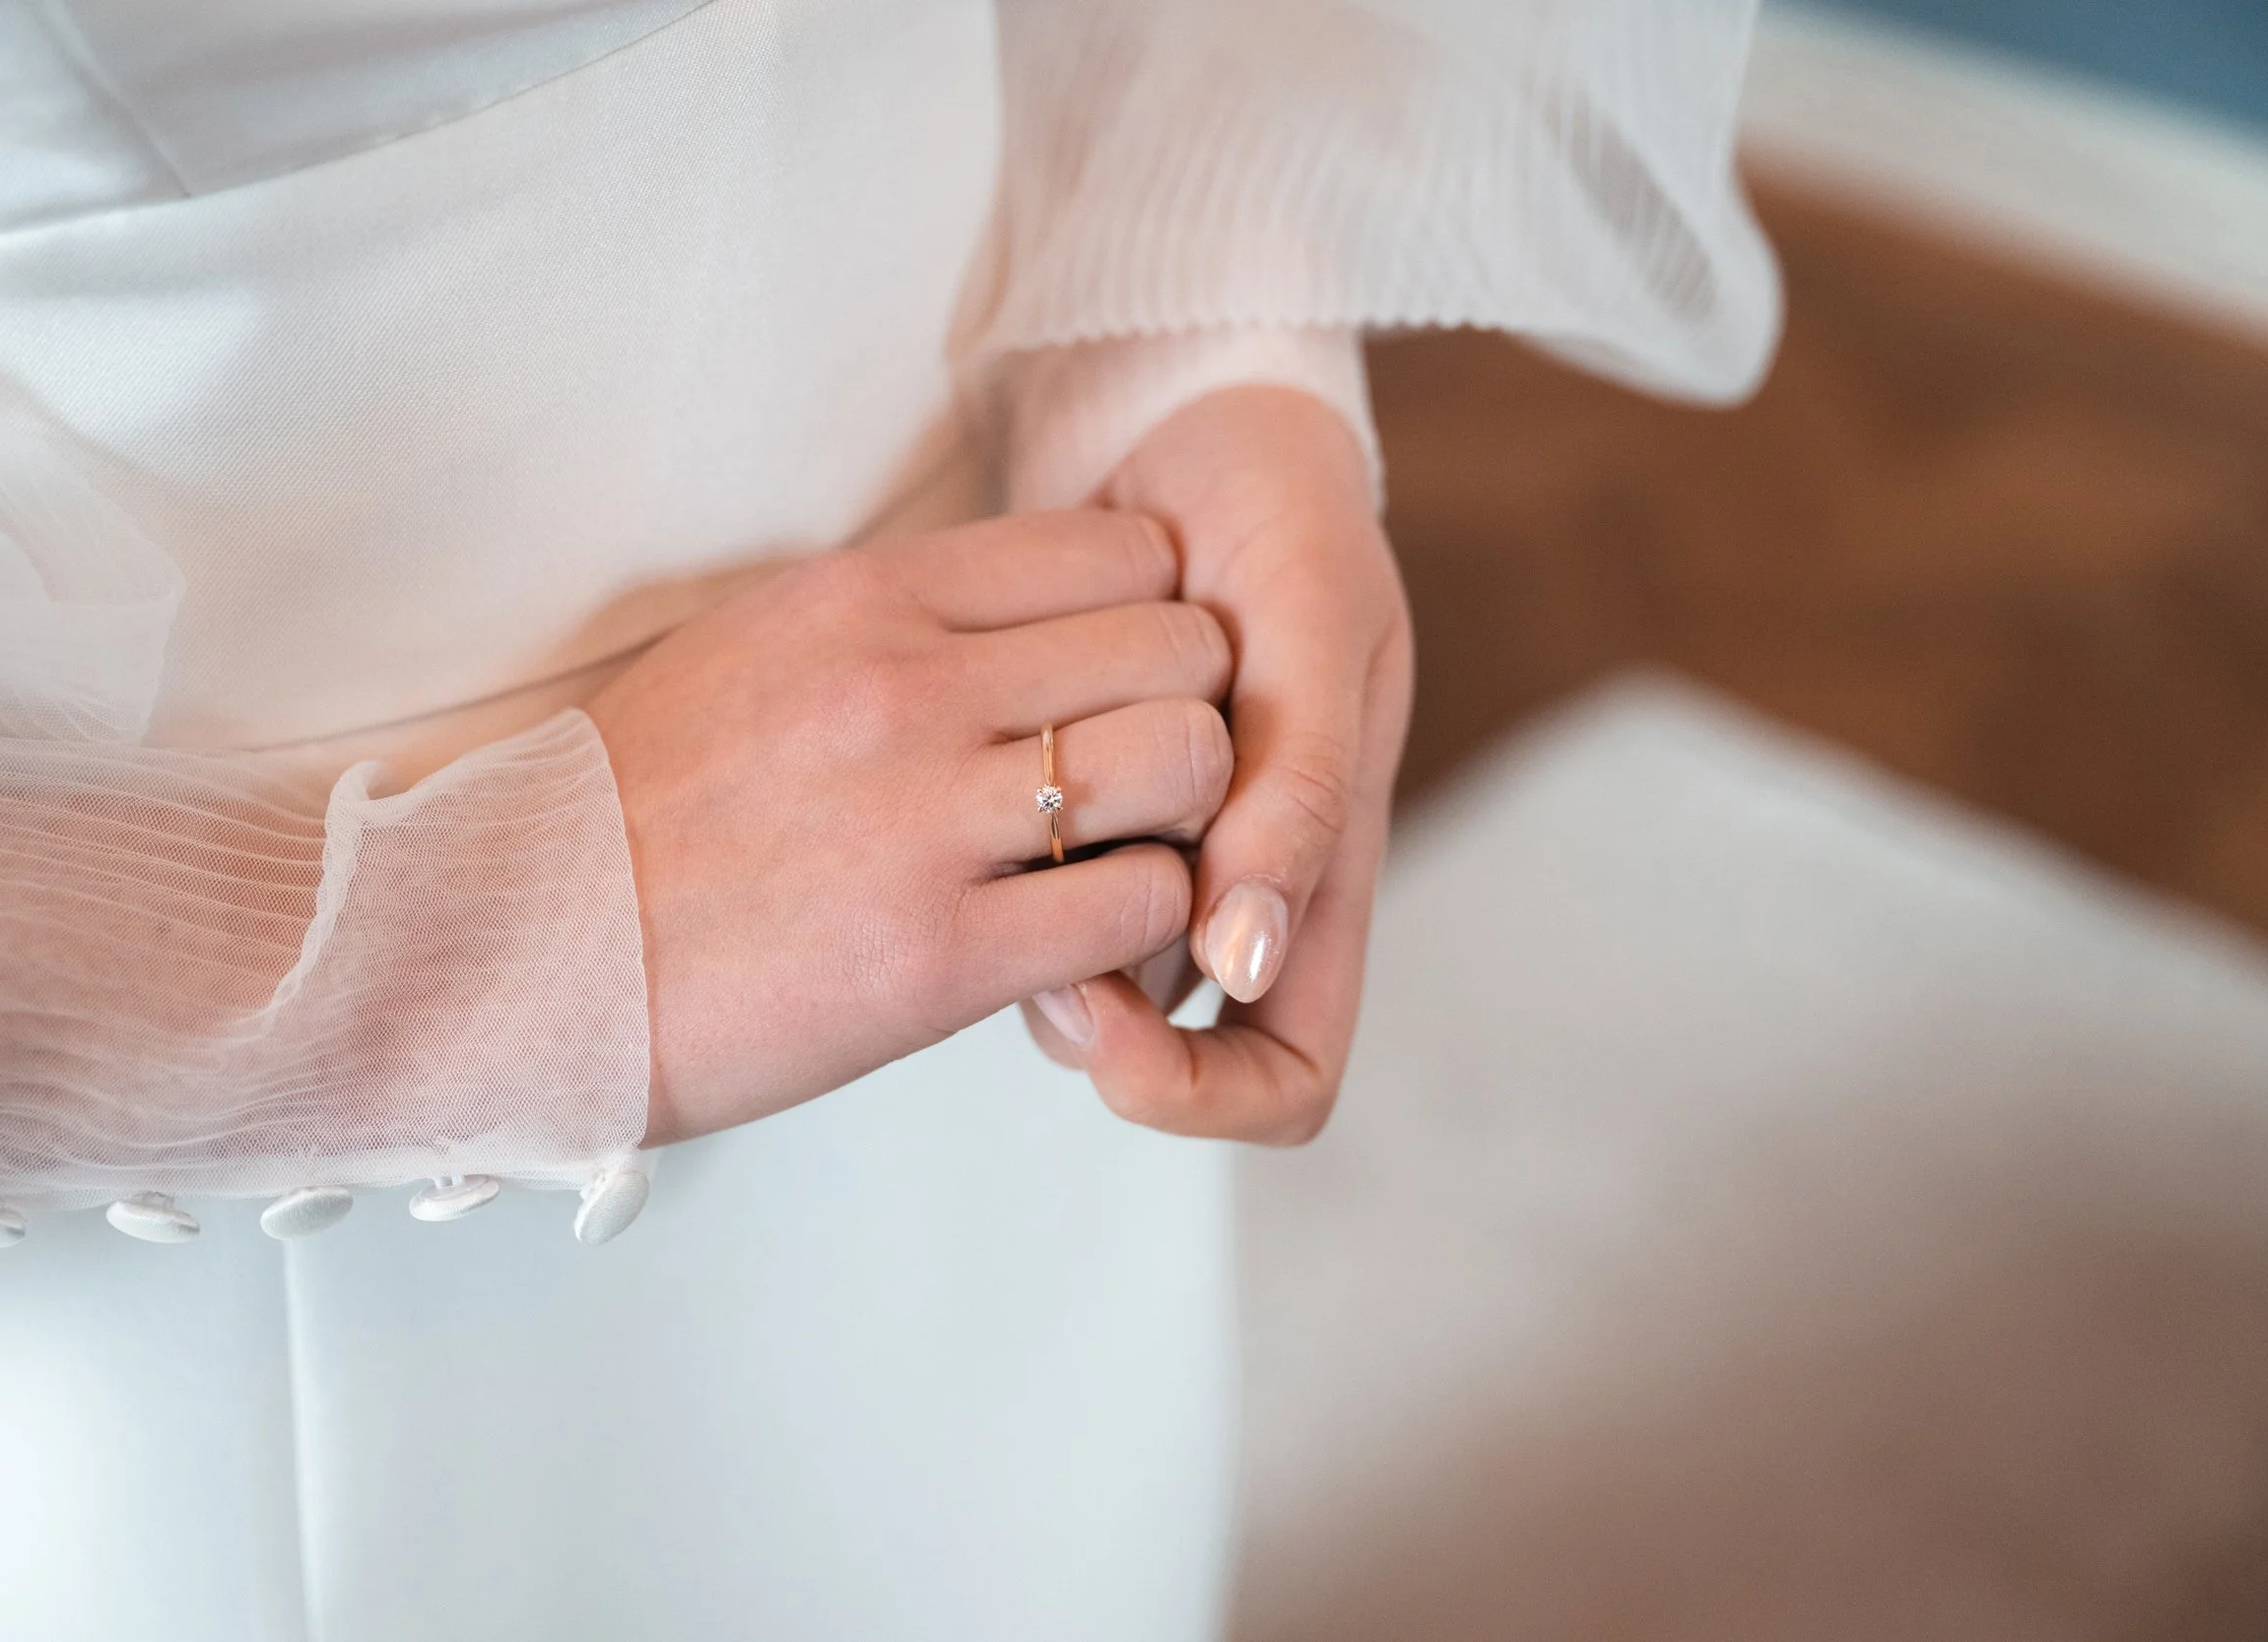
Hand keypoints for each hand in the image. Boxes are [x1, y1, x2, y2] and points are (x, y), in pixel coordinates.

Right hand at [587, 511, 1235, 1143]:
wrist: (508, 959)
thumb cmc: (632, 814)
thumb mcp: (754, 652)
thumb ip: (894, 622)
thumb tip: (1018, 611)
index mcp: (864, 596)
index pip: (1119, 549)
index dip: (1154, 619)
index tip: (1123, 683)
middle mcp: (907, 684)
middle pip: (1182, 646)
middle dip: (1192, 711)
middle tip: (1147, 779)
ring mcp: (924, 817)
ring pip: (1188, 761)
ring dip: (1187, 817)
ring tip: (1125, 857)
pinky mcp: (936, 955)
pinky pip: (1139, 901)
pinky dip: (1142, 923)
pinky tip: (1083, 942)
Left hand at [1021, 386, 1412, 1143]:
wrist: (1190, 423)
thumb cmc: (1282, 515)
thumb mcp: (1317, 628)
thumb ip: (1298, 790)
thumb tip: (1246, 962)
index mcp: (1320, 873)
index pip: (1283, 1076)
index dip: (1202, 1089)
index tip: (1098, 1019)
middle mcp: (1229, 889)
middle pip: (1154, 1041)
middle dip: (1078, 1007)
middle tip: (1006, 902)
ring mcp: (1145, 852)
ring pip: (1072, 970)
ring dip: (1021, 923)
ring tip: (984, 812)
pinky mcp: (1063, 800)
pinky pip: (1012, 882)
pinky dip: (979, 853)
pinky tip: (948, 776)